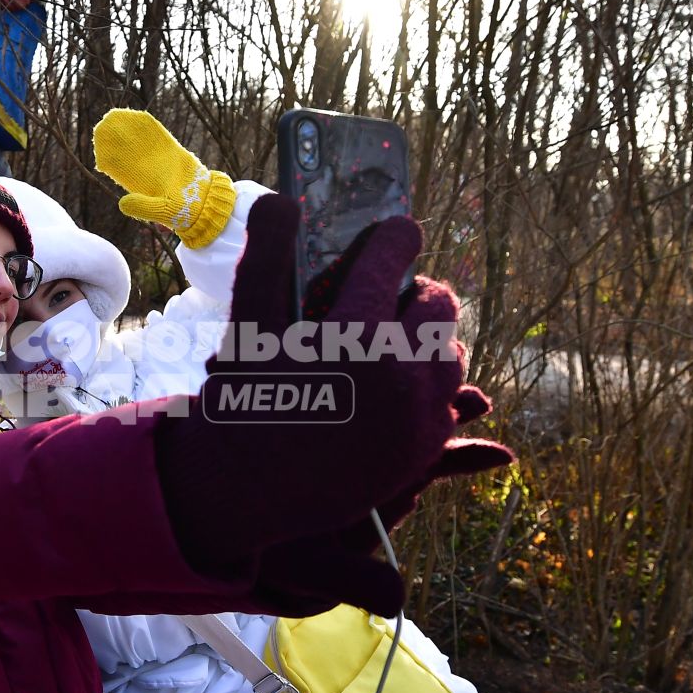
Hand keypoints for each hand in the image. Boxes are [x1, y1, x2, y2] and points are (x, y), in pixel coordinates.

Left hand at [91, 109, 235, 248]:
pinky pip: (157, 135)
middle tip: (105, 124)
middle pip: (124, 149)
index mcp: (137, 182)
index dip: (107, 154)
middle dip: (114, 136)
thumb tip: (122, 204)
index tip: (99, 144)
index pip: (117, 165)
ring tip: (115, 116)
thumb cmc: (181, 209)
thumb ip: (142, 207)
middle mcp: (144, 168)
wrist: (203, 201)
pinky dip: (148, 126)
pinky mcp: (171, 150)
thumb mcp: (160, 210)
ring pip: (138, 139)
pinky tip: (138, 116)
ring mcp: (157, 157)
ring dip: (127, 127)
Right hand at [155, 195, 470, 578]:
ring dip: (428, 339)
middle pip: (438, 305)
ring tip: (395, 339)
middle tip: (395, 293)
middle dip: (418, 291)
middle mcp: (398, 376)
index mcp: (354, 336)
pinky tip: (395, 384)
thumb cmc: (241, 401)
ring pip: (451, 354)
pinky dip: (427, 386)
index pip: (393, 258)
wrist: (245, 493)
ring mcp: (417, 417)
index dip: (396, 236)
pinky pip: (446, 402)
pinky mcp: (422, 451)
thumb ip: (267, 258)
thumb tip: (285, 199)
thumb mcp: (246, 327)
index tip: (398, 229)